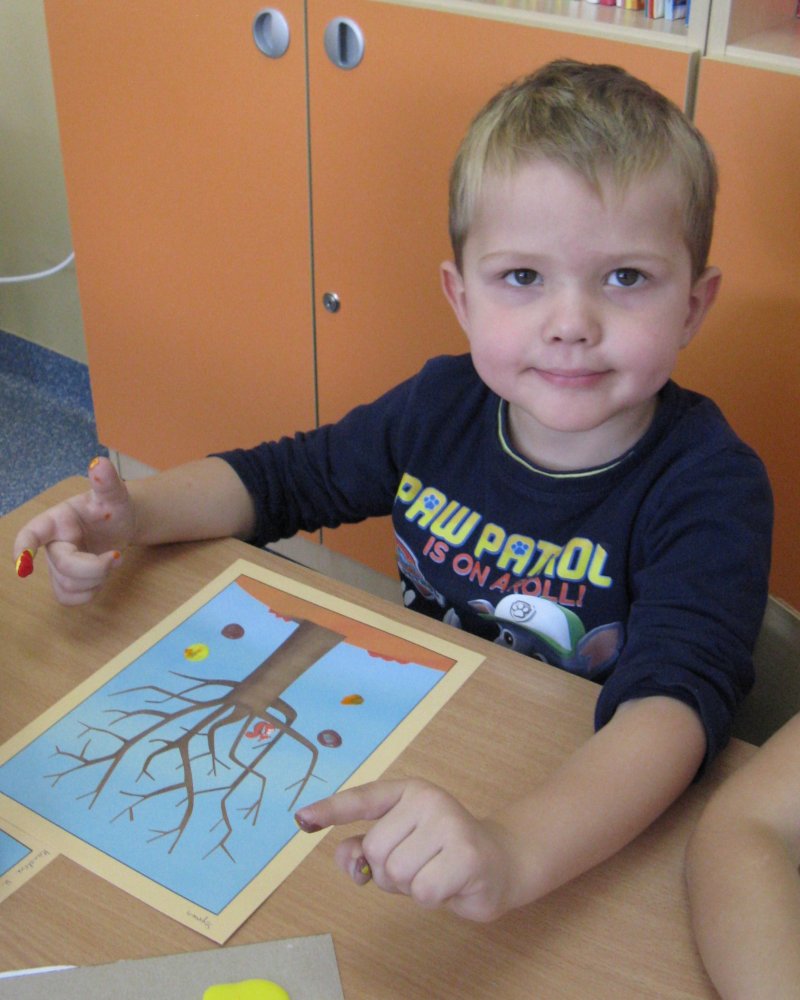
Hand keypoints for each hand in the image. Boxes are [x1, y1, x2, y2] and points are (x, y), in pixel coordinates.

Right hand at [13, 457, 134, 604]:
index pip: (32, 533)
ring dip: (96, 580)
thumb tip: (98, 463)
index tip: (22, 562)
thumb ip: (106, 481)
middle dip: (94, 567)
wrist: (121, 523)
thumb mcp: (113, 494)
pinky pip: (69, 598)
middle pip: (63, 566)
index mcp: (56, 520)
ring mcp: (57, 564)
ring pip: (67, 586)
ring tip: (112, 562)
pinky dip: (89, 594)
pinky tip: (101, 578)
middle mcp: (52, 543)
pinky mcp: (66, 581)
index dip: (24, 546)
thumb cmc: (112, 506)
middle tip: (117, 557)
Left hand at [295, 778, 514, 921]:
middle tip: (421, 865)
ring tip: (436, 873)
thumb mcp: (400, 848)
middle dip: (390, 872)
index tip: (302, 819)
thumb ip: (365, 848)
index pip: (362, 799)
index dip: (330, 810)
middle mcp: (427, 799)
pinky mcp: (466, 853)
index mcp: (407, 792)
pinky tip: (452, 883)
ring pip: (397, 873)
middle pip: (375, 851)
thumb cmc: (442, 855)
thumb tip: (345, 855)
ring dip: (412, 887)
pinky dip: (432, 898)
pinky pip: (423, 892)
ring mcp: (448, 823)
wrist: (501, 862)